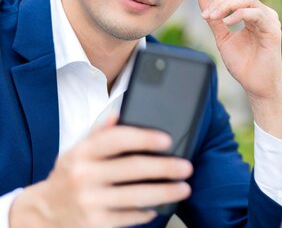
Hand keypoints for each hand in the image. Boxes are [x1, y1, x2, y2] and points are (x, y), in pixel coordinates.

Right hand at [9, 116, 192, 227]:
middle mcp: (84, 176)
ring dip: (165, 192)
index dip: (145, 138)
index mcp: (82, 152)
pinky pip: (130, 217)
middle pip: (133, 168)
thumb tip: (119, 114)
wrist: (45, 212)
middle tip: (186, 167)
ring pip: (137, 196)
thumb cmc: (70, 174)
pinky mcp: (96, 224)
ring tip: (184, 187)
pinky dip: (147, 211)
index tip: (168, 140)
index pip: (117, 139)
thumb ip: (100, 132)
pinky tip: (159, 205)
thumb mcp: (78, 150)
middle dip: (165, 167)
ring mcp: (90, 202)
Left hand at [199, 0, 281, 139]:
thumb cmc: (244, 65)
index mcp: (251, 14)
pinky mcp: (272, 29)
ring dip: (227, 5)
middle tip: (205, 14)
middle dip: (220, 0)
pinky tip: (227, 22)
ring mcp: (269, 20)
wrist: (256, 86)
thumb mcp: (223, 39)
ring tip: (212, 17)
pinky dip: (239, 15)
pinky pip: (255, 13)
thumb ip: (215, 20)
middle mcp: (262, 13)